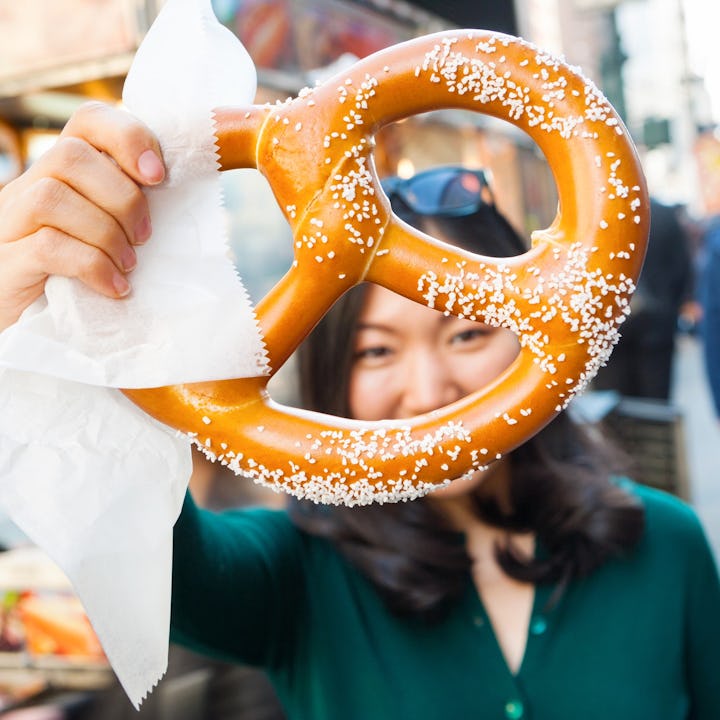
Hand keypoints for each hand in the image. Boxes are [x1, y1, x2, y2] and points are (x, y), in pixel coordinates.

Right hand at [0, 101, 164, 331]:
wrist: (34, 328)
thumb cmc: (85, 280)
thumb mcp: (112, 235)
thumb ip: (130, 208)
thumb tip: (184, 195)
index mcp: (61, 174)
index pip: (88, 121)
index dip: (128, 137)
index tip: (159, 176)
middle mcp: (29, 187)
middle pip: (72, 155)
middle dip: (123, 197)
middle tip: (144, 238)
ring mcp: (12, 223)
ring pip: (53, 196)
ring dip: (106, 232)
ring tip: (128, 264)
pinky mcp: (9, 261)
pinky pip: (48, 246)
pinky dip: (93, 265)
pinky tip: (115, 287)